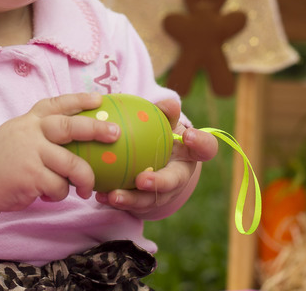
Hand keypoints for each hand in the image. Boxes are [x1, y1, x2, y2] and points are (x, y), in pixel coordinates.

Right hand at [0, 92, 119, 213]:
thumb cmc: (3, 159)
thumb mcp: (18, 134)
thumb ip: (41, 130)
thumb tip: (78, 132)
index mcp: (30, 120)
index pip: (57, 104)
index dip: (80, 100)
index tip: (100, 99)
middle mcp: (31, 133)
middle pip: (69, 127)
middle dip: (96, 129)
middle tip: (115, 134)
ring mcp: (31, 154)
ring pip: (71, 164)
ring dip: (83, 179)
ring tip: (85, 189)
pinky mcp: (30, 177)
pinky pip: (58, 187)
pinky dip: (59, 194)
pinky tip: (51, 196)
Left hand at [96, 97, 217, 217]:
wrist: (153, 160)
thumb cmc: (160, 135)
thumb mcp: (164, 122)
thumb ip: (165, 113)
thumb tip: (168, 103)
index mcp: (190, 154)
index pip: (205, 148)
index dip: (201, 142)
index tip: (188, 135)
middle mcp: (180, 177)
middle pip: (174, 182)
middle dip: (158, 183)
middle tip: (142, 180)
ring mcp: (163, 193)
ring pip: (149, 200)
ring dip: (130, 199)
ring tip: (113, 195)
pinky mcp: (146, 204)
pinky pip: (130, 204)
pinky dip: (114, 200)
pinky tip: (100, 195)